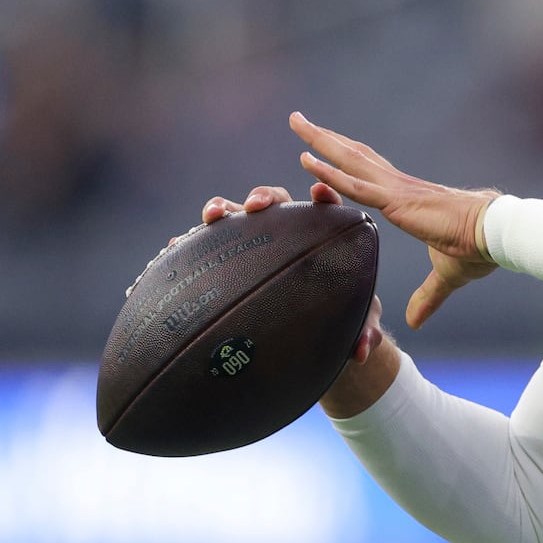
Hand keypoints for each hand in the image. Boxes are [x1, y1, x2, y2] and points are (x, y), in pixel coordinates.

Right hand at [196, 180, 390, 365]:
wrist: (314, 331)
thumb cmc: (344, 316)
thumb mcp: (359, 322)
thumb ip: (365, 330)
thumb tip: (361, 350)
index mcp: (326, 235)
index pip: (327, 208)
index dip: (324, 197)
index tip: (320, 191)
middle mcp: (289, 231)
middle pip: (277, 203)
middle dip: (264, 196)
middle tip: (257, 206)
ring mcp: (258, 242)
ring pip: (239, 215)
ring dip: (224, 208)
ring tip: (212, 216)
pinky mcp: (233, 258)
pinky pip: (211, 245)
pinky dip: (194, 240)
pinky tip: (176, 245)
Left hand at [290, 111, 498, 328]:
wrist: (495, 235)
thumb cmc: (478, 250)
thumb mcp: (446, 277)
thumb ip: (427, 296)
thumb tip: (415, 321)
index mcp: (408, 198)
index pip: (369, 171)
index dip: (346, 158)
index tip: (325, 145)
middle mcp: (398, 186)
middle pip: (353, 156)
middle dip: (325, 138)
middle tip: (299, 119)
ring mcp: (396, 190)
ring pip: (349, 161)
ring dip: (320, 142)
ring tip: (297, 122)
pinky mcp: (397, 201)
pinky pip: (356, 186)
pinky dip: (329, 173)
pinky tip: (308, 160)